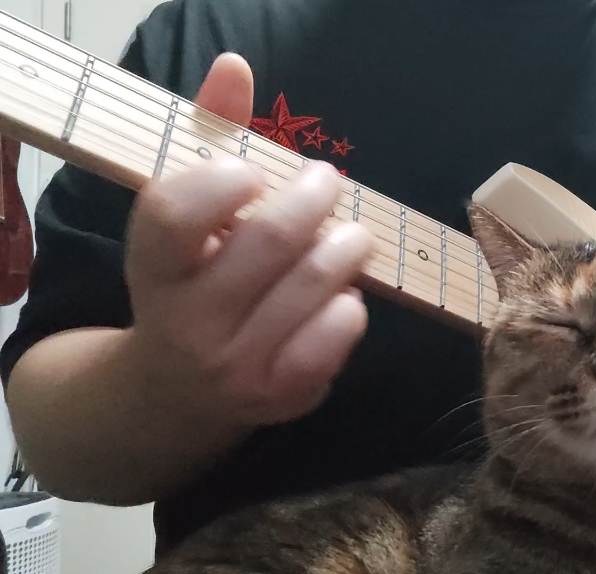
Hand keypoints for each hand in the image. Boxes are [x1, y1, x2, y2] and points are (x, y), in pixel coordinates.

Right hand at [125, 54, 373, 427]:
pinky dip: (351, 307)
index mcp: (152, 269)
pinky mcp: (279, 396)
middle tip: (327, 182)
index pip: (174, 216)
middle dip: (313, 200)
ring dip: (347, 247)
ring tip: (354, 235)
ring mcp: (232, 366)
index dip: (220, 181)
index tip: (251, 172)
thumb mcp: (185, 218)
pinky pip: (336, 337)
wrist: (176, 389)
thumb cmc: (192, 281)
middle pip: (268, 243)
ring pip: (314, 286)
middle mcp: (185, 323)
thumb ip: (211, 136)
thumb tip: (235, 65)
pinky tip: (345, 295)